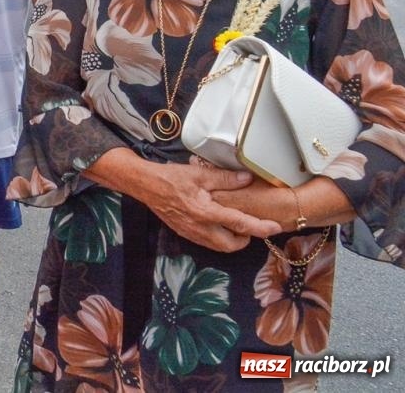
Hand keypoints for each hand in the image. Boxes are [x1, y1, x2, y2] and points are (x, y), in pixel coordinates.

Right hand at [131, 159, 282, 251]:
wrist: (145, 185)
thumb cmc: (170, 177)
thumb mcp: (199, 174)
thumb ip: (225, 178)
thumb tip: (247, 178)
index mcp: (205, 212)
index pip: (240, 224)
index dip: (260, 227)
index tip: (276, 228)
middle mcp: (200, 228)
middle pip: (232, 245)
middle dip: (245, 239)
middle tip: (250, 225)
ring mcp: (191, 233)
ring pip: (220, 247)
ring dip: (232, 240)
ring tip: (236, 225)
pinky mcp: (185, 233)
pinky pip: (208, 242)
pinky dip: (218, 238)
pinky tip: (217, 224)